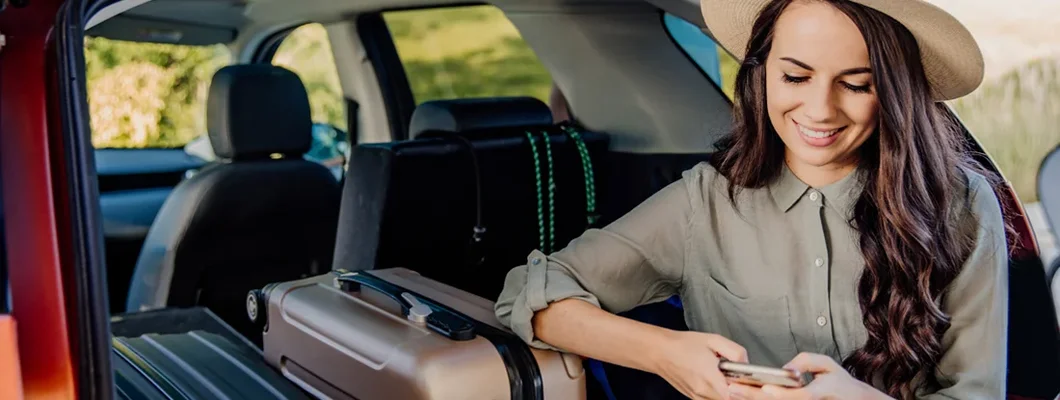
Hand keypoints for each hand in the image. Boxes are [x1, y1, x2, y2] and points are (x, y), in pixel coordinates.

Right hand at [652, 331, 748, 399]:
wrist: (659, 352)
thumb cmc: (684, 344)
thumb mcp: (714, 339)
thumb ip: (735, 352)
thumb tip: (747, 364)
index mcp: (710, 377)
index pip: (738, 395)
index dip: (748, 390)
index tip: (751, 381)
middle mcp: (704, 392)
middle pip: (731, 399)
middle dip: (740, 391)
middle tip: (741, 378)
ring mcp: (698, 398)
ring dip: (730, 393)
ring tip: (727, 377)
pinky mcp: (694, 399)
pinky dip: (720, 394)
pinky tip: (717, 381)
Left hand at [727, 353, 890, 399]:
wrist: (851, 399)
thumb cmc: (838, 381)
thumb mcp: (828, 364)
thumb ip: (807, 361)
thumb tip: (787, 368)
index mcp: (821, 392)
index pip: (801, 396)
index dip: (783, 394)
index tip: (764, 388)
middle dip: (755, 397)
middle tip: (733, 388)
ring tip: (732, 391)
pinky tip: (743, 395)